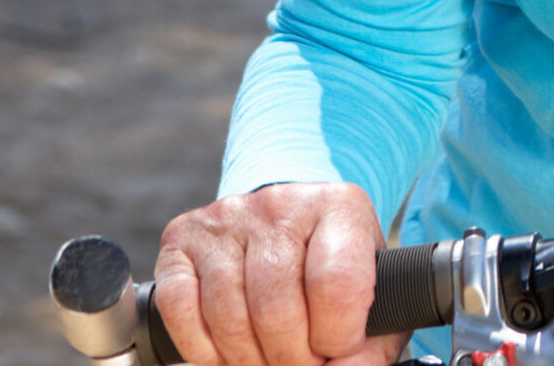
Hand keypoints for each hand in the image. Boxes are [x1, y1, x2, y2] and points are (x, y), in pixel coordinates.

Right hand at [152, 183, 403, 365]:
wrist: (289, 222)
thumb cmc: (332, 265)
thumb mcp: (373, 289)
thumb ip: (373, 342)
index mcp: (339, 207)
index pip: (337, 282)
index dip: (337, 337)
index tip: (336, 351)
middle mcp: (280, 204)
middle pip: (276, 307)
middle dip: (290, 359)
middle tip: (300, 364)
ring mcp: (227, 217)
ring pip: (228, 314)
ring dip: (247, 359)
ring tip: (267, 361)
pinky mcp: (182, 238)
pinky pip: (179, 309)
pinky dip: (202, 349)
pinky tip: (226, 354)